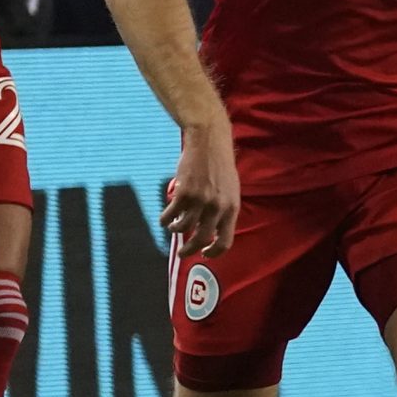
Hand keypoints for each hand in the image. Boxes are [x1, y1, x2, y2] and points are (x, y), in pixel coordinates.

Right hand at [163, 121, 240, 253]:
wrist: (209, 142)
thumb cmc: (220, 165)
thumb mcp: (231, 189)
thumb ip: (224, 209)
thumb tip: (214, 230)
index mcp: (232, 207)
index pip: (225, 241)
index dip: (214, 252)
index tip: (205, 254)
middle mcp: (217, 207)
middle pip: (202, 239)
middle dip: (190, 249)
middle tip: (183, 253)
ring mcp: (200, 200)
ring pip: (183, 228)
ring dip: (176, 231)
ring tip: (172, 228)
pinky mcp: (184, 192)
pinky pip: (171, 214)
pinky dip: (165, 220)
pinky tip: (164, 219)